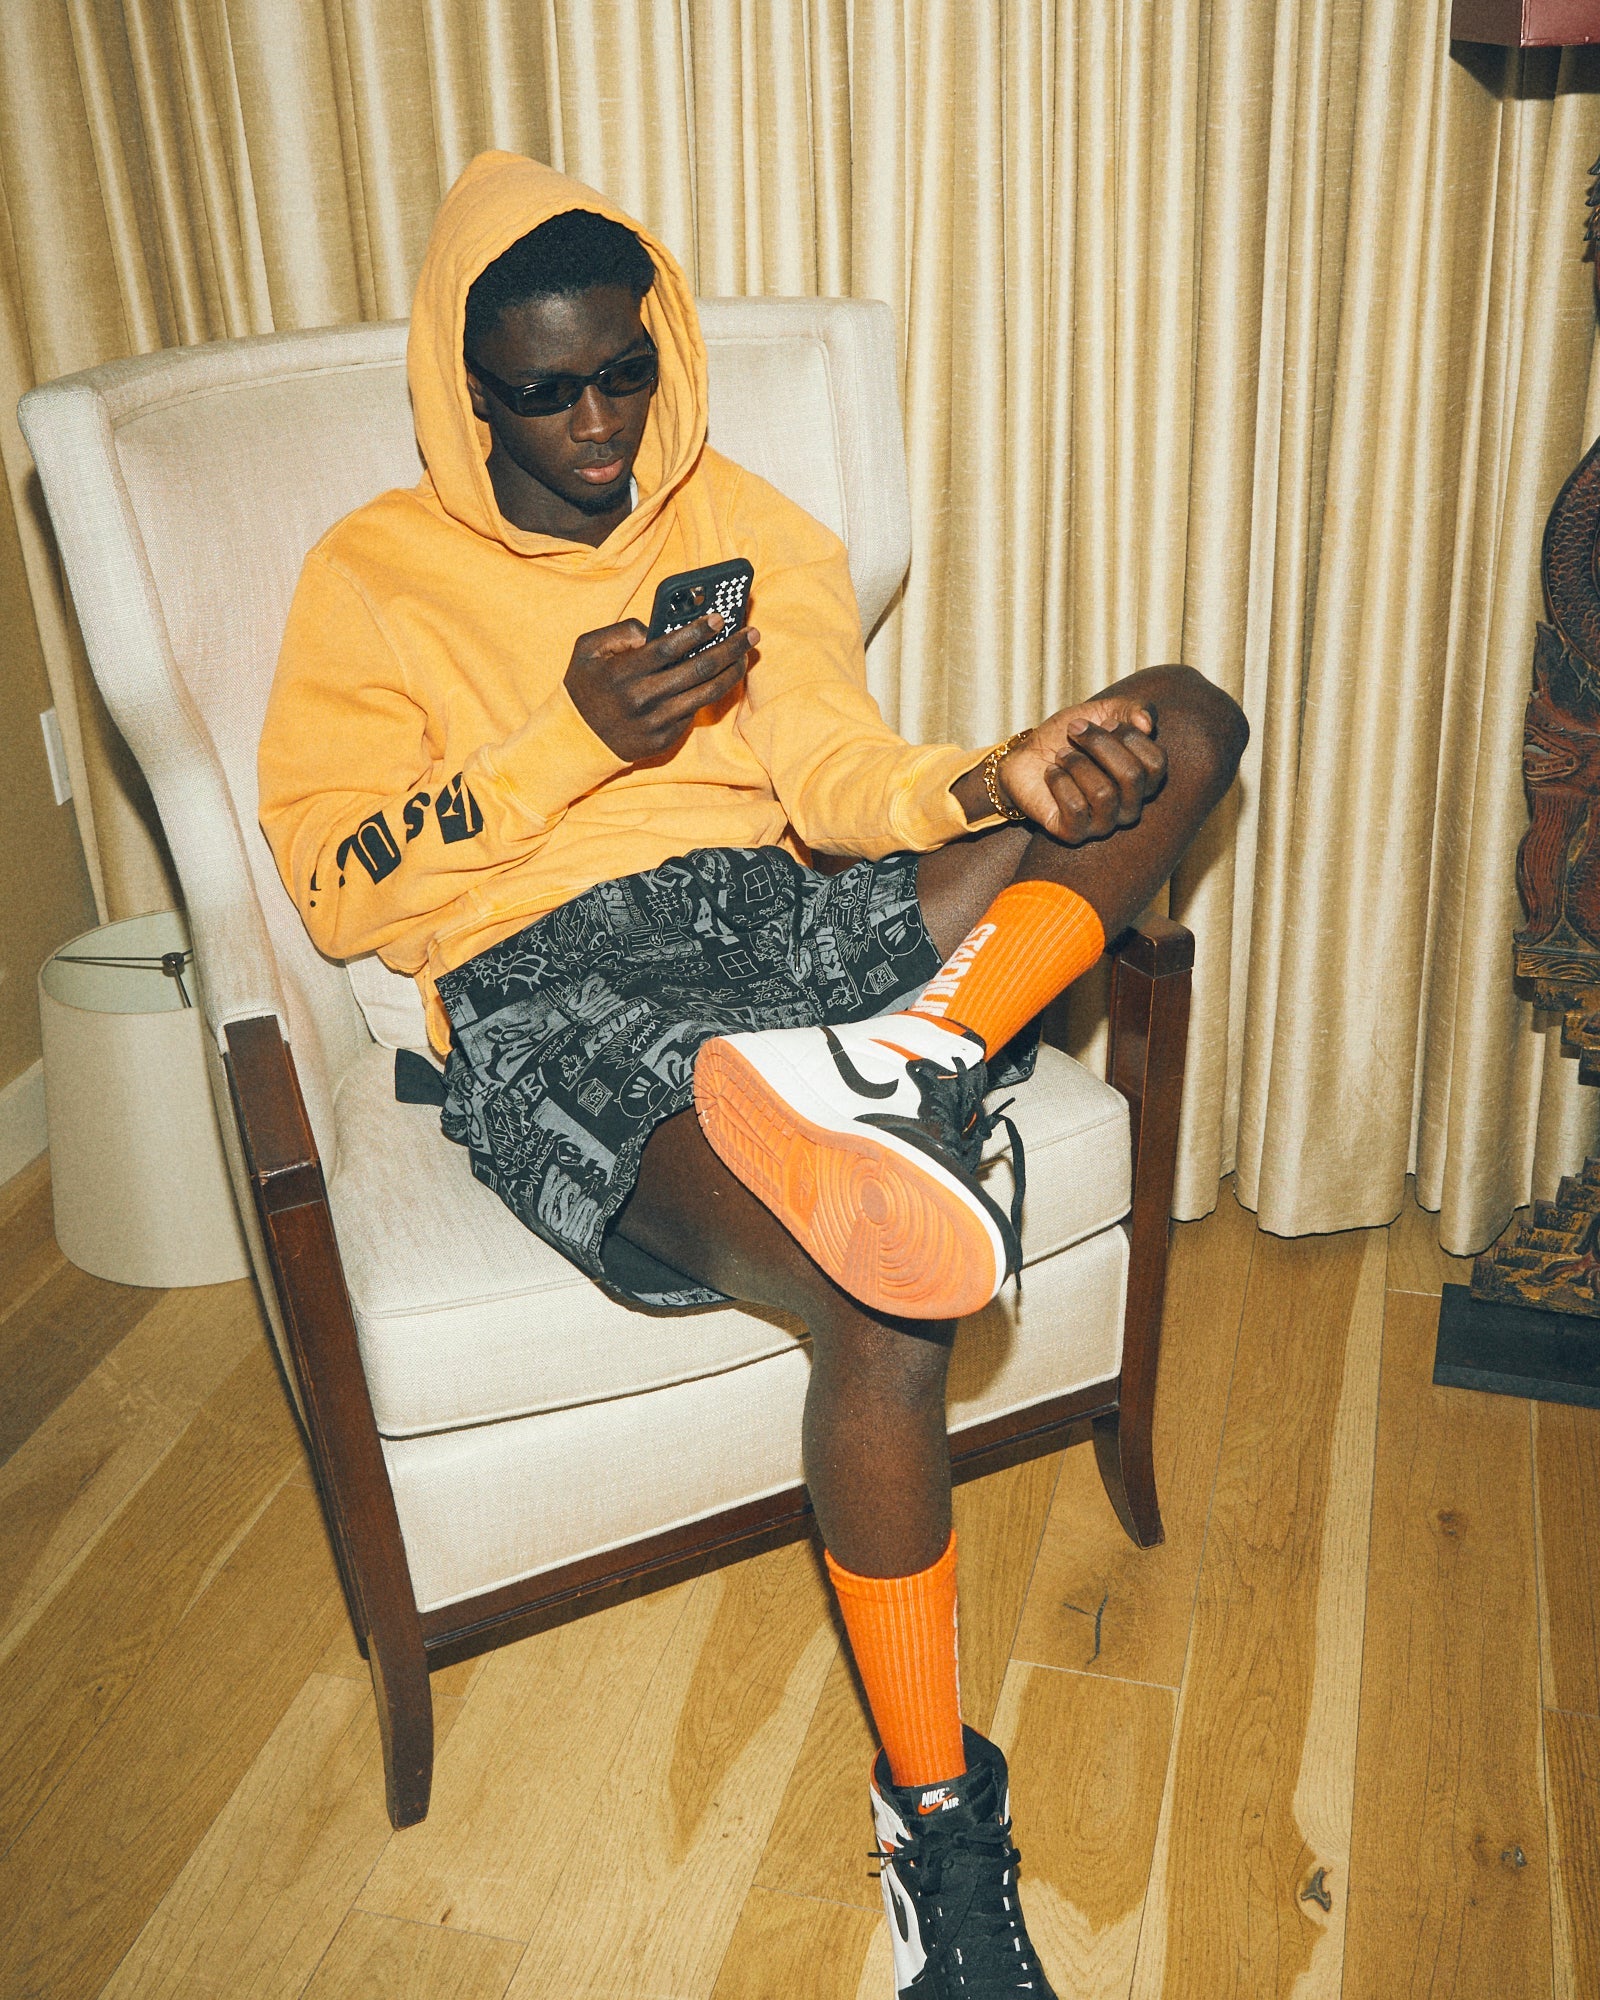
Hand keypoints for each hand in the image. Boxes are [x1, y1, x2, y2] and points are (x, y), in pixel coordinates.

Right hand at [564, 612, 759, 761]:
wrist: (576, 739)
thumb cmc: (585, 686)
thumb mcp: (588, 649)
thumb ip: (620, 631)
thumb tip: (655, 630)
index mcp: (624, 672)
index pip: (669, 647)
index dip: (698, 632)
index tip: (720, 618)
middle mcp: (643, 698)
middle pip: (698, 670)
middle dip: (729, 649)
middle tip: (751, 634)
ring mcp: (656, 722)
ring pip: (705, 694)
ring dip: (731, 672)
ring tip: (745, 656)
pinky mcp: (664, 739)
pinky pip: (693, 712)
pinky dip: (710, 693)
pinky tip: (722, 677)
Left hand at [998, 693, 1166, 842]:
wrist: (1027, 755)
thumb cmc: (1069, 737)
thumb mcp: (1103, 711)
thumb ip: (1133, 708)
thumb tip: (1147, 723)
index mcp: (1142, 781)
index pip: (1156, 763)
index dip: (1129, 736)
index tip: (1105, 721)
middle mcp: (1129, 807)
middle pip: (1132, 776)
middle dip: (1099, 744)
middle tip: (1074, 730)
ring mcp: (1103, 824)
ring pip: (1103, 793)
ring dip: (1076, 763)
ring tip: (1061, 754)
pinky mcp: (1074, 833)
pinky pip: (1075, 808)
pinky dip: (1059, 781)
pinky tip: (1051, 773)